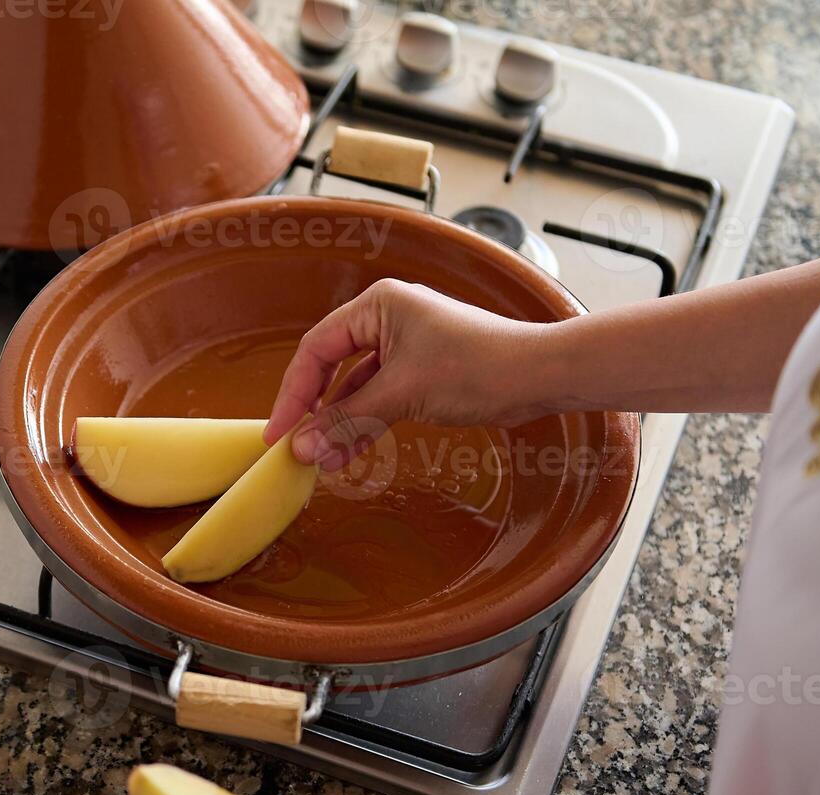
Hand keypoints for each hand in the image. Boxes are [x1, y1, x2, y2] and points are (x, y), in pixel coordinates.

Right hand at [264, 280, 562, 468]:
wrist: (540, 375)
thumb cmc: (477, 367)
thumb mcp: (402, 395)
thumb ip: (348, 421)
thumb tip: (303, 448)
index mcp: (377, 306)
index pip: (316, 349)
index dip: (293, 393)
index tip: (279, 433)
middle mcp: (387, 318)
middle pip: (332, 367)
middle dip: (316, 412)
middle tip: (298, 449)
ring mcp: (406, 344)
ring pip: (357, 386)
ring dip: (341, 423)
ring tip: (324, 462)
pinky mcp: (422, 369)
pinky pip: (380, 395)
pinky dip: (366, 422)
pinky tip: (351, 451)